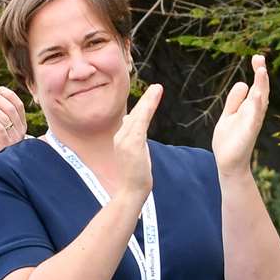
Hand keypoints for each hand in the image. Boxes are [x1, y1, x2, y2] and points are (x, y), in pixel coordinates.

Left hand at [0, 86, 28, 151]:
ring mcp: (14, 139)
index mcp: (22, 125)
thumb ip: (4, 116)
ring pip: (4, 117)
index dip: (10, 95)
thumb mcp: (5, 129)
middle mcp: (20, 131)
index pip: (19, 106)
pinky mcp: (6, 145)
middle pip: (10, 109)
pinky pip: (0, 128)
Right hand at [112, 84, 161, 202]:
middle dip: (147, 100)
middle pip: (136, 114)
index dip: (143, 106)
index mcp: (121, 138)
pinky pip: (141, 123)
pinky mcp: (133, 144)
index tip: (152, 95)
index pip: (133, 119)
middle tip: (158, 87)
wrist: (130, 191)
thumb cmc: (134, 175)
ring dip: (149, 101)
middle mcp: (121, 136)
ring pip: (139, 116)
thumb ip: (133, 139)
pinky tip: (153, 101)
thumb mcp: (133, 154)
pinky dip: (147, 110)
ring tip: (158, 88)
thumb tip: (130, 122)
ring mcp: (126, 140)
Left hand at [211, 54, 269, 176]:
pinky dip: (256, 107)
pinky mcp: (248, 132)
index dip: (258, 72)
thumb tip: (242, 83)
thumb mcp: (229, 115)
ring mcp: (252, 122)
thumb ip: (234, 101)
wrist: (228, 163)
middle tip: (259, 59)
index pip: (256, 86)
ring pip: (260, 102)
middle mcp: (254, 113)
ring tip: (262, 71)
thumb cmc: (229, 140)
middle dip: (261, 75)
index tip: (257, 58)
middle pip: (261, 90)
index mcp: (249, 108)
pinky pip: (254, 118)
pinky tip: (257, 95)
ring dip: (262, 86)